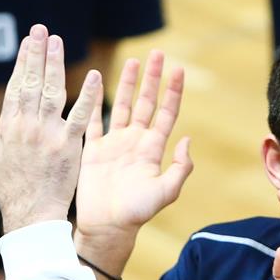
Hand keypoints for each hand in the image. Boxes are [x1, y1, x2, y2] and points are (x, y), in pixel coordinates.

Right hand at [0, 24, 101, 229]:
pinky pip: (79, 116)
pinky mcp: (68, 145)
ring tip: (58, 41)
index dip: (21, 62)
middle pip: (31, 82)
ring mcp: (47, 134)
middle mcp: (26, 125)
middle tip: (41, 29)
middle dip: (36, 54)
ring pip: (51, 91)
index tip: (27, 42)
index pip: (14, 86)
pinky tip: (93, 75)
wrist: (30, 215)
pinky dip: (87, 95)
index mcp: (8, 126)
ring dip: (55, 64)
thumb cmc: (8, 191)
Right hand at [75, 51, 192, 240]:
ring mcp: (114, 144)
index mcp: (152, 149)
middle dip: (153, 79)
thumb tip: (186, 139)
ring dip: (129, 84)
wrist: (107, 226)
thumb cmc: (137, 213)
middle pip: (146, 103)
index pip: (166, 113)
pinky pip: (93, 118)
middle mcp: (135, 142)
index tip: (178, 69)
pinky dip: (94, 99)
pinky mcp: (94, 150)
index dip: (173, 92)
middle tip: (158, 54)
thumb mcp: (166, 192)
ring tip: (134, 61)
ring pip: (123, 105)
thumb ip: (180, 168)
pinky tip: (96, 80)